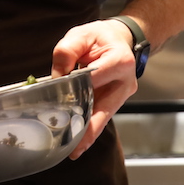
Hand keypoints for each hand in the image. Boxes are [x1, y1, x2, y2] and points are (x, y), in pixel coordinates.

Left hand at [51, 18, 137, 158]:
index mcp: (120, 61)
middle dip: (89, 129)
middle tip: (73, 146)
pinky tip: (78, 141)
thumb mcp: (81, 34)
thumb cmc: (100, 37)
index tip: (60, 93)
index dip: (78, 85)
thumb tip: (57, 76)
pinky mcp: (115, 101)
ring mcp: (122, 94)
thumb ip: (66, 51)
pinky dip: (89, 128)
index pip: (96, 77)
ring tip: (73, 149)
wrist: (120, 39)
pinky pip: (101, 116)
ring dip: (88, 134)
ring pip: (104, 117)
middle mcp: (125, 82)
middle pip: (105, 109)